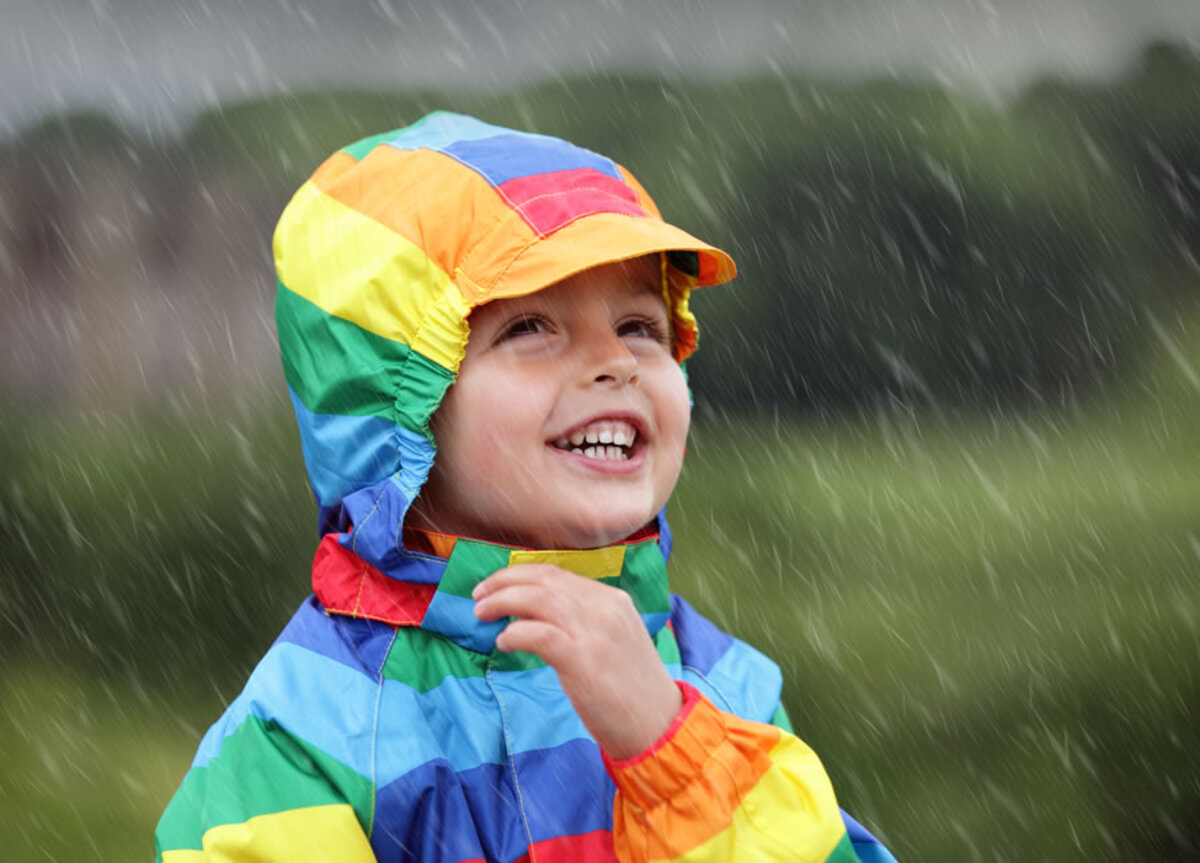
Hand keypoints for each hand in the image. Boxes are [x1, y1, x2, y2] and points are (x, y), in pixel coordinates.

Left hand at [473, 564, 682, 760]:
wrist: (659, 725)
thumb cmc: (632, 688)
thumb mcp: (614, 640)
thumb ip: (583, 620)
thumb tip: (534, 613)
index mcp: (613, 600)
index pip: (558, 574)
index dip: (521, 575)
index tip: (497, 585)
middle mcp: (604, 607)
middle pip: (544, 579)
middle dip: (505, 581)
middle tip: (479, 594)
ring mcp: (594, 631)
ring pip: (538, 599)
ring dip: (503, 601)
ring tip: (481, 612)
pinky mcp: (582, 659)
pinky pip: (538, 634)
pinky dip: (515, 633)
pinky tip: (503, 642)